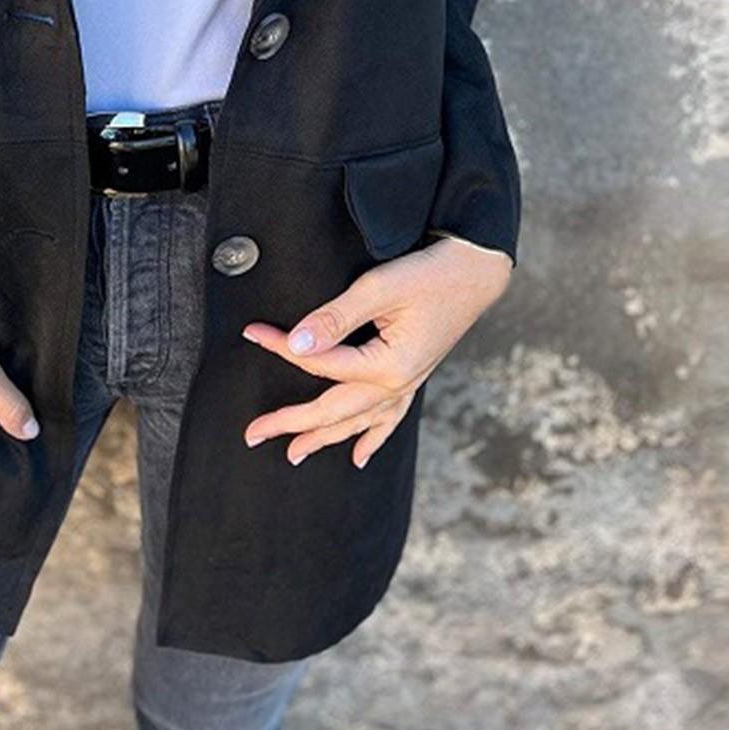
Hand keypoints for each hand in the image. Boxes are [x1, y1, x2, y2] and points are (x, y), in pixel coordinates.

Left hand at [240, 237, 511, 467]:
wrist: (476, 272)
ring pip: (358, 422)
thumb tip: (297, 344)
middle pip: (333, 410)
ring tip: (295, 455)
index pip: (319, 363)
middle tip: (254, 434)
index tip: (251, 333)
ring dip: (325, 439)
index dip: (280, 348)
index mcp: (387, 366)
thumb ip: (335, 318)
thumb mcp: (378, 289)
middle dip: (292, 424)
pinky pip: (389, 419)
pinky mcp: (414, 377)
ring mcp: (407, 385)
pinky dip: (372, 439)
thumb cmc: (430, 275)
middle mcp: (397, 385)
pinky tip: (360, 457)